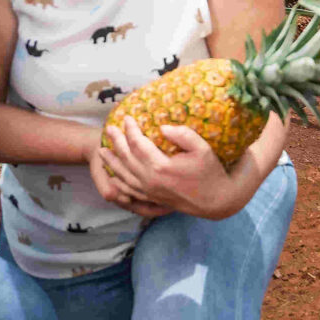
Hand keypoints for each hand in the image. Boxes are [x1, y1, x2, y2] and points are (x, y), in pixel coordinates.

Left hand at [88, 115, 249, 220]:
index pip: (138, 144)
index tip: (127, 118)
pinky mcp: (153, 199)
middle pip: (126, 159)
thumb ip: (183, 135)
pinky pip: (130, 191)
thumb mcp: (203, 148)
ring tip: (102, 151)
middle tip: (109, 129)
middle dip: (116, 142)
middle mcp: (151, 181)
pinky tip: (114, 178)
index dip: (131, 130)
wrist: (217, 201)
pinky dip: (120, 183)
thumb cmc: (211, 172)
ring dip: (112, 163)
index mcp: (160, 167)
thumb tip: (163, 127)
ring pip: (124, 176)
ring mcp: (150, 192)